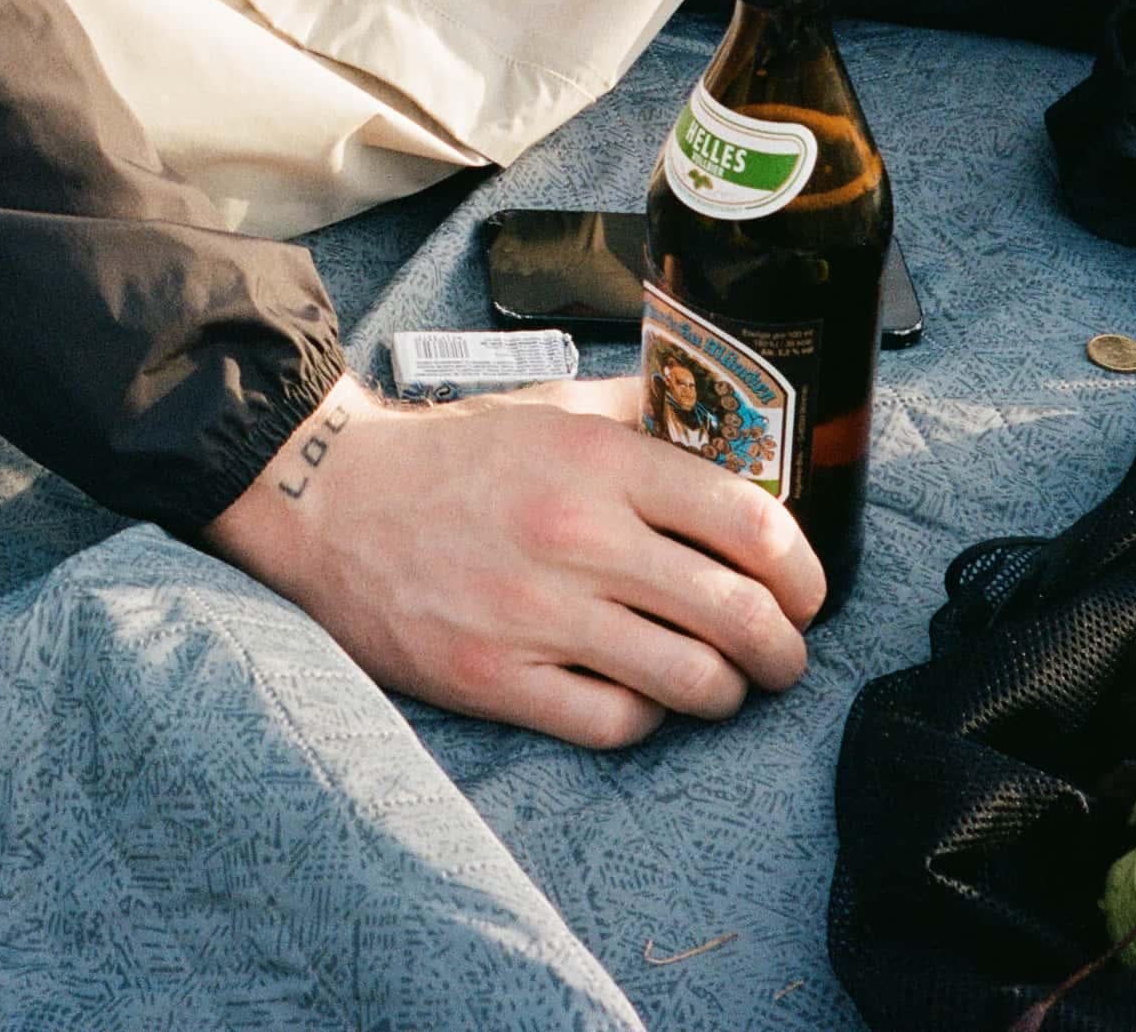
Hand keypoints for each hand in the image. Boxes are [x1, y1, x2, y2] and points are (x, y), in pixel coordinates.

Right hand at [199, 372, 824, 748]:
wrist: (330, 500)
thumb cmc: (452, 456)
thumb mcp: (552, 410)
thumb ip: (643, 414)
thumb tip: (736, 428)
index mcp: (602, 463)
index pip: (753, 523)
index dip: (804, 571)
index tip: (805, 591)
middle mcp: (579, 536)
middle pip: (738, 613)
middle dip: (784, 650)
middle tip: (784, 656)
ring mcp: (537, 614)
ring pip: (690, 681)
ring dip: (726, 692)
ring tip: (722, 684)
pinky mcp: (495, 677)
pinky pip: (614, 725)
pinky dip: (644, 720)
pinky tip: (638, 699)